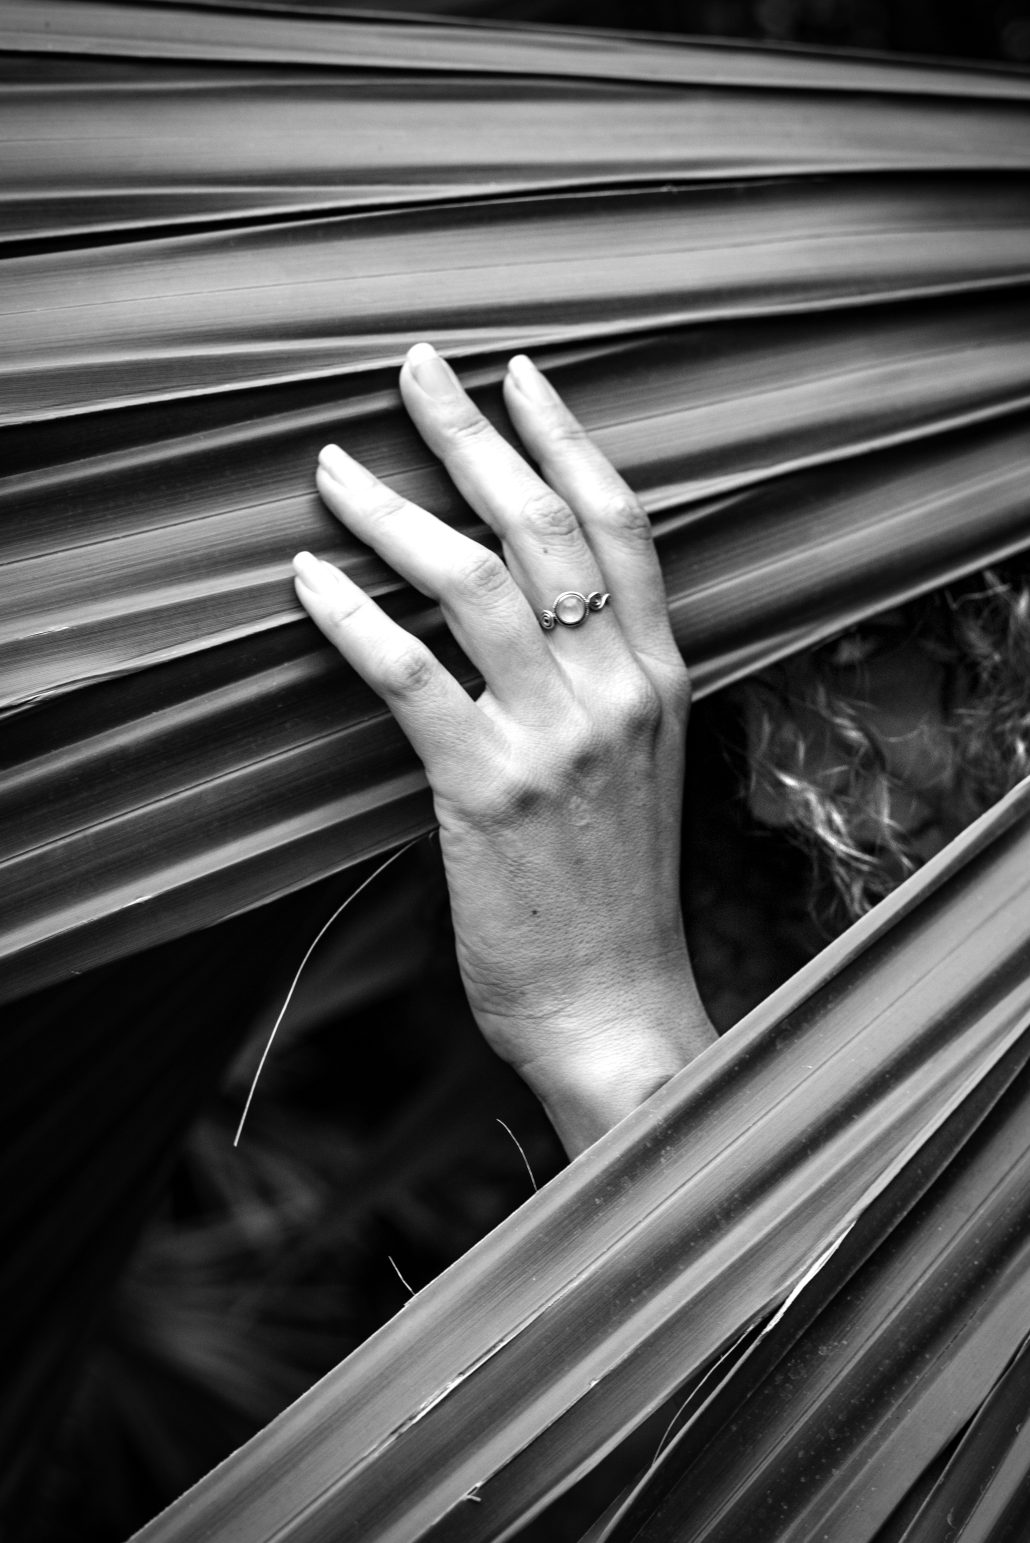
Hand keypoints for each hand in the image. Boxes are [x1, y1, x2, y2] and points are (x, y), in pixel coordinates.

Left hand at [293, 344, 714, 1154]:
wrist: (612, 1002)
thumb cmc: (616, 887)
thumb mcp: (641, 763)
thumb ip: (603, 678)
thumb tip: (528, 599)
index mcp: (659, 677)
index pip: (620, 525)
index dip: (567, 437)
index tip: (520, 373)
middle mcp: (617, 692)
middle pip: (541, 526)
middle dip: (472, 434)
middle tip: (414, 371)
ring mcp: (557, 738)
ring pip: (472, 583)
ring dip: (393, 511)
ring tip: (333, 468)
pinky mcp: (487, 790)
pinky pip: (410, 675)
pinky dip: (353, 617)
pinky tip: (307, 579)